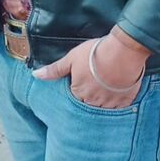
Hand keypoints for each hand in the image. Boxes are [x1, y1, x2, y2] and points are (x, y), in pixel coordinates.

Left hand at [32, 32, 147, 108]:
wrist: (122, 52)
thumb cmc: (95, 53)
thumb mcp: (71, 58)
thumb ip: (54, 70)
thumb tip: (36, 75)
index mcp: (78, 93)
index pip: (73, 97)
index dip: (77, 88)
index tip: (82, 80)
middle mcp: (92, 102)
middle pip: (87, 104)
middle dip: (88, 95)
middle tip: (94, 81)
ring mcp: (109, 104)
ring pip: (102, 107)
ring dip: (101, 99)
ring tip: (104, 85)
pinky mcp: (124, 102)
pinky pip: (117, 108)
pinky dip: (116, 101)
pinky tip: (116, 90)